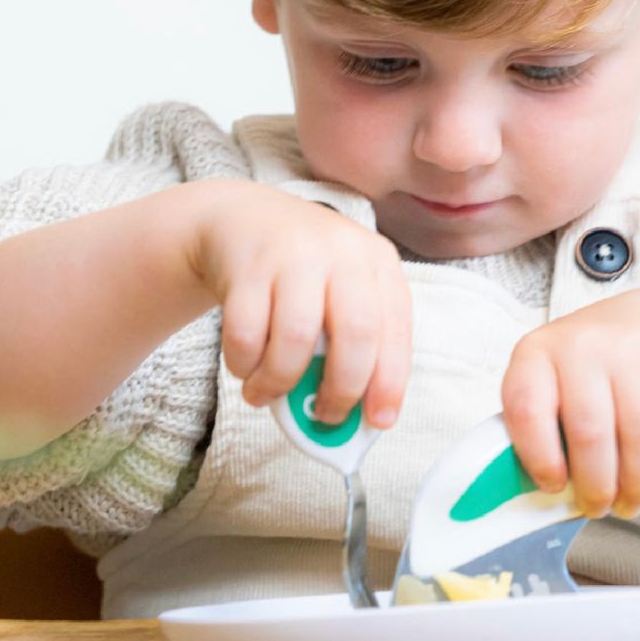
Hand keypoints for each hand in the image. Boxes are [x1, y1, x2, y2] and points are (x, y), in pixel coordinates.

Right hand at [189, 178, 411, 428]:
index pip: (396, 329)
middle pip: (356, 334)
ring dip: (280, 383)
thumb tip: (355, 419)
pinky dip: (243, 365)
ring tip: (266, 394)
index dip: (391, 381)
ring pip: (296, 339)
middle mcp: (343, 251)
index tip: (379, 421)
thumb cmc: (303, 273)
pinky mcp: (247, 264)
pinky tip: (244, 368)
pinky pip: (246, 334)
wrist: (242, 219)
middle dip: (342, 390)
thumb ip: (354, 343)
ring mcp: (294, 254)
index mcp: (378, 261)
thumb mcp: (340, 292)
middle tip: (326, 417)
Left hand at [500, 287, 639, 518]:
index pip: (527, 409)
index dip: (539, 458)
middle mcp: (581, 347)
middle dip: (595, 486)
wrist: (639, 321)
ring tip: (627, 503)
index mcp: (535, 354)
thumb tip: (539, 490)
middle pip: (589, 433)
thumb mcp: (544, 379)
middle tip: (595, 507)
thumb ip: (536, 425)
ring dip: (636, 486)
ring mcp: (631, 353)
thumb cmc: (579, 365)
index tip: (552, 486)